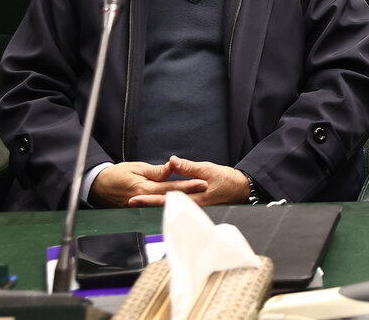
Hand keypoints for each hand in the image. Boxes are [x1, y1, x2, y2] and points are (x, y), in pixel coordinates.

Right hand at [89, 160, 207, 207]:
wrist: (97, 187)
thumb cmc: (116, 175)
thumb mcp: (137, 168)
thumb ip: (156, 171)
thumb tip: (172, 167)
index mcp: (144, 188)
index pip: (171, 187)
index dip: (188, 185)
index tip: (203, 182)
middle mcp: (144, 200)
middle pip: (172, 197)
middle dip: (190, 193)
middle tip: (206, 189)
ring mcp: (141, 208)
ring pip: (166, 205)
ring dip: (182, 201)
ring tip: (199, 196)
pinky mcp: (139, 211)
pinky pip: (157, 208)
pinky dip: (169, 205)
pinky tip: (181, 203)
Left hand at [129, 156, 251, 206]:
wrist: (238, 188)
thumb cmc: (225, 179)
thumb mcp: (207, 168)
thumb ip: (189, 167)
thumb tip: (172, 161)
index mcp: (193, 197)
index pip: (166, 199)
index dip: (149, 199)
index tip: (134, 198)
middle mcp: (191, 206)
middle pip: (164, 207)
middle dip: (146, 205)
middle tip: (130, 202)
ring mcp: (192, 208)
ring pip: (168, 208)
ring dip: (153, 206)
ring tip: (137, 204)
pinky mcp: (193, 207)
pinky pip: (175, 207)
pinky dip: (163, 206)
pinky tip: (154, 204)